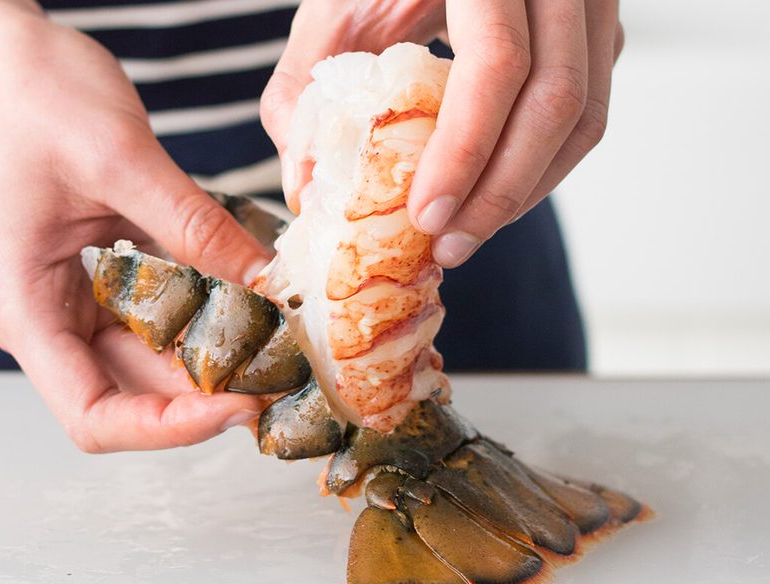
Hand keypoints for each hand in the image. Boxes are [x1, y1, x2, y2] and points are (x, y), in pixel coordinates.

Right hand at [0, 2, 271, 450]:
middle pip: (129, 391)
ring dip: (208, 356)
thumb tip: (264, 281)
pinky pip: (153, 311)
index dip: (168, 428)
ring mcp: (69, 296)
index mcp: (24, 306)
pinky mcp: (96, 271)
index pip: (94, 413)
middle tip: (280, 372)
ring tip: (273, 342)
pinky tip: (245, 300)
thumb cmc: (29, 95)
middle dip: (205, 392)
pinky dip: (199, 312)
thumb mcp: (121, 159)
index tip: (239, 406)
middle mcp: (44, 315)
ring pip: (147, 355)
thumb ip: (194, 227)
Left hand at [261, 0, 623, 267]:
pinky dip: (542, 168)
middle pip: (557, 99)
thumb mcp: (333, 14)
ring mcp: (586, 6)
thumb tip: (304, 187)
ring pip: (584, 116)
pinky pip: (587, 115)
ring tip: (466, 235)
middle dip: (501, 192)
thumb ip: (303, 91)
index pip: (498, 61)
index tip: (427, 216)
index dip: (466, 149)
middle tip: (449, 246)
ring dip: (526, 191)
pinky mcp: (594, 35)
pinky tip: (491, 197)